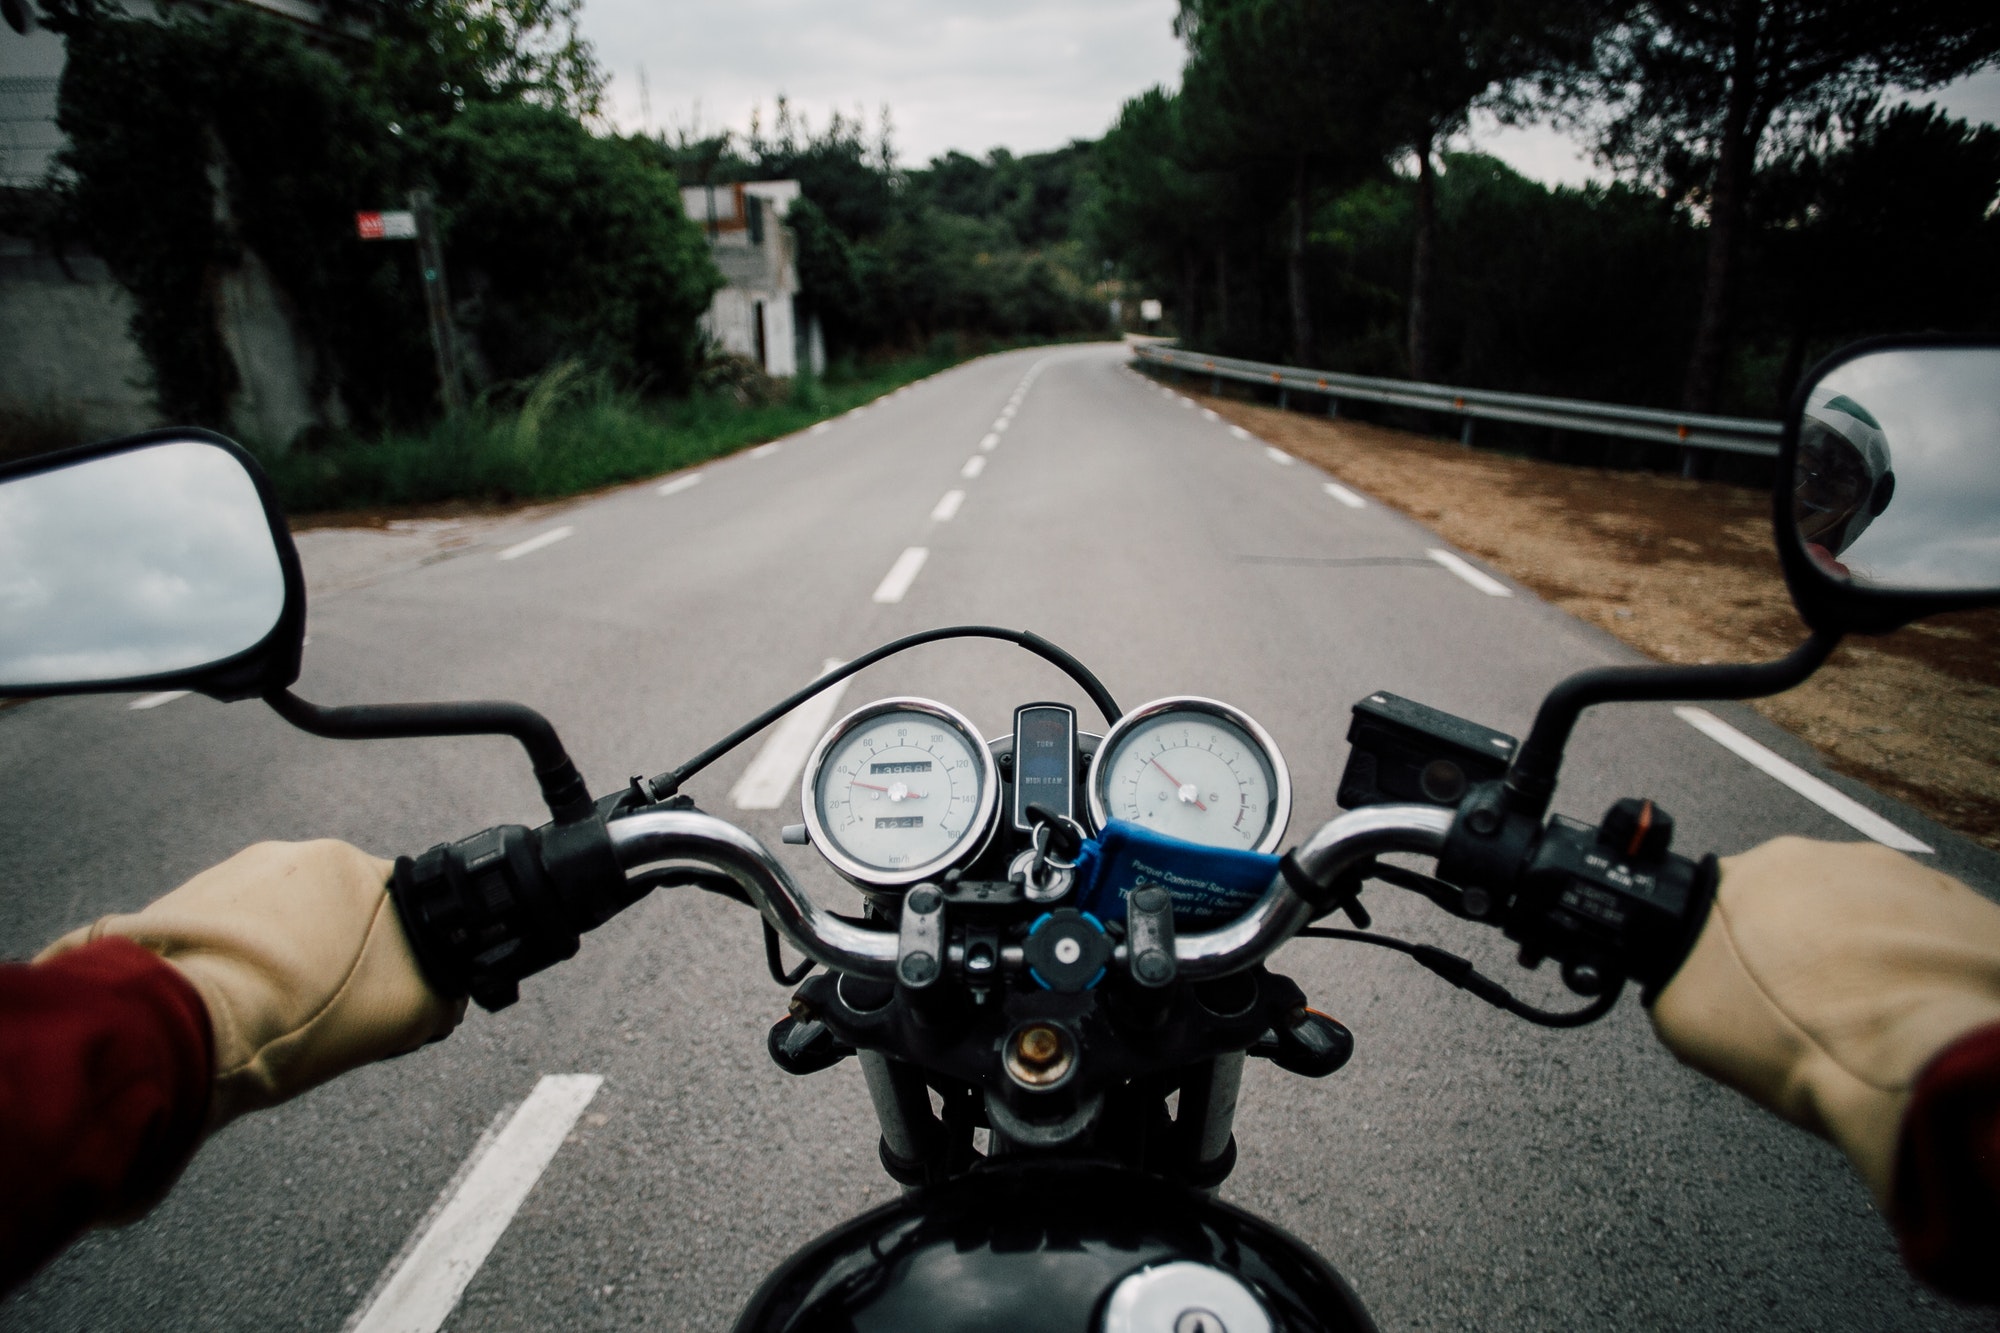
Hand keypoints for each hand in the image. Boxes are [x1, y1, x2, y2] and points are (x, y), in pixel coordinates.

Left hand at [37, 840, 464, 1130]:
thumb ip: (439, 996)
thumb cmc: (288, 1019)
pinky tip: (235, 1004)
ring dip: (281, 958)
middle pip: (331, 909)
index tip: (382, 990)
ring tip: (273, 1012)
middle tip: (327, 1008)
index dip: (394, 952)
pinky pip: (226, 932)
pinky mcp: (180, 904)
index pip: (394, 901)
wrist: (181, 1030)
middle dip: (333, 954)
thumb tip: (449, 999)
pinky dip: (236, 962)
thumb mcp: (400, 1017)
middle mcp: (288, 856)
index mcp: (347, 865)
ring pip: (275, 922)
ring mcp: (228, 876)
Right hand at [1651, 836, 1999, 1208]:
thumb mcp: (1682, 1017)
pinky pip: (1930, 934)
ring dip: (1865, 954)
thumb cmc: (1801, 1042)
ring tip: (1862, 1018)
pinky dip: (1918, 967)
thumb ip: (1674, 978)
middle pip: (1807, 900)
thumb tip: (1676, 980)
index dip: (1736, 946)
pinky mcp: (1967, 909)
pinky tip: (1906, 1012)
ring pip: (1872, 914)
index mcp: (1760, 869)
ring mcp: (1907, 878)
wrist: (1912, 1071)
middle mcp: (1834, 858)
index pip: (1734, 896)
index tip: (1745, 987)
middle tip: (1802, 1007)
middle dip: (1802, 946)